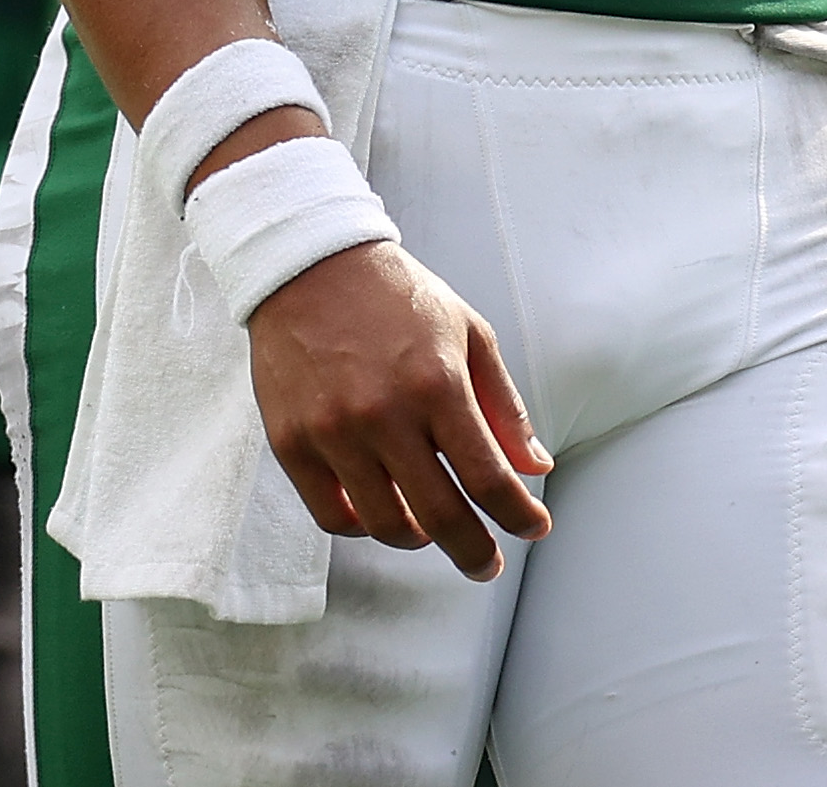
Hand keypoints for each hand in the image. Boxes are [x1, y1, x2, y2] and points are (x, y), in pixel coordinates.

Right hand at [242, 241, 551, 582]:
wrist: (309, 264)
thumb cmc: (396, 296)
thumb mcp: (467, 332)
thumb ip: (503, 405)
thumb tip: (534, 467)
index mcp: (436, 383)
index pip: (489, 478)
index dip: (518, 516)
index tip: (533, 527)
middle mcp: (384, 414)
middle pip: (441, 518)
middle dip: (475, 552)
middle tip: (487, 563)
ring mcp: (332, 432)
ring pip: (385, 526)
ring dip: (419, 539)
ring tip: (431, 529)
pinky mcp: (291, 442)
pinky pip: (332, 515)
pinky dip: (362, 525)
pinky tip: (379, 510)